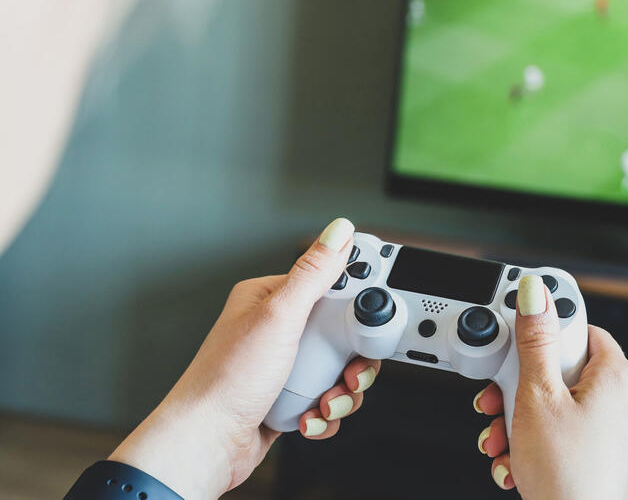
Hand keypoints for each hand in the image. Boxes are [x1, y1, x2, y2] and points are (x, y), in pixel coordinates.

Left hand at [109, 218, 381, 499]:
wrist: (207, 442)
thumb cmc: (225, 380)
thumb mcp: (279, 316)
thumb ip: (313, 273)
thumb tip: (338, 231)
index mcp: (270, 298)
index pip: (329, 284)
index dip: (356, 301)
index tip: (374, 314)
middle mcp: (276, 330)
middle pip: (342, 333)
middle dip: (352, 359)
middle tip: (348, 370)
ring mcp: (283, 366)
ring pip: (338, 370)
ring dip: (340, 392)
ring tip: (325, 400)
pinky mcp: (288, 397)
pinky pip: (326, 400)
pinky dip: (325, 414)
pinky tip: (309, 416)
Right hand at [472, 275, 627, 498]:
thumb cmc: (566, 476)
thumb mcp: (537, 397)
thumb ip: (535, 342)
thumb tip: (537, 293)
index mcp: (619, 378)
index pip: (581, 329)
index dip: (544, 333)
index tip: (517, 339)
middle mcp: (627, 404)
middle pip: (563, 372)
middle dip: (518, 390)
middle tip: (497, 401)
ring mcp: (618, 435)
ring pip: (558, 408)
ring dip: (519, 422)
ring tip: (502, 440)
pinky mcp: (605, 460)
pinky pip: (565, 436)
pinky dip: (536, 445)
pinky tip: (516, 461)